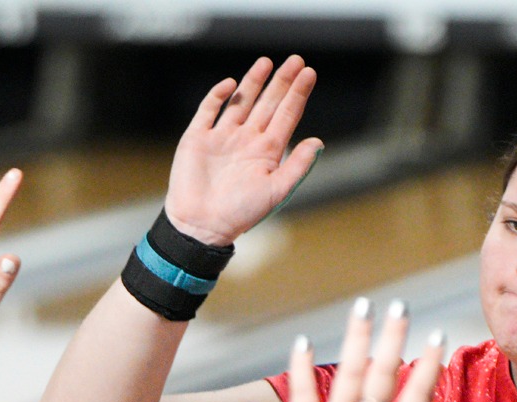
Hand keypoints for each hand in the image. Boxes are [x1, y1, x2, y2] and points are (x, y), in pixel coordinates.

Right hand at [164, 55, 322, 246]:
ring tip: (266, 63)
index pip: (286, 115)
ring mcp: (222, 137)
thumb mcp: (275, 191)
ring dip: (253, 82)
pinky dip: (218, 96)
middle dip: (281, 82)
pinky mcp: (198, 138)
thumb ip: (297, 166)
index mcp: (267, 152)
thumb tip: (319, 142)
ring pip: (241, 102)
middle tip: (296, 60)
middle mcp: (247, 140)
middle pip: (268, 103)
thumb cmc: (240, 214)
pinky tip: (230, 84)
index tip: (309, 73)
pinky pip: (208, 110)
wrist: (201, 225)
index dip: (298, 94)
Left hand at [281, 298, 464, 401]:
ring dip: (356, 338)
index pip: (418, 394)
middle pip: (384, 374)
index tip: (437, 334)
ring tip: (362, 308)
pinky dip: (300, 367)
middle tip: (400, 305)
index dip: (430, 363)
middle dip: (394, 336)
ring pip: (347, 374)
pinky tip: (301, 340)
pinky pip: (302, 395)